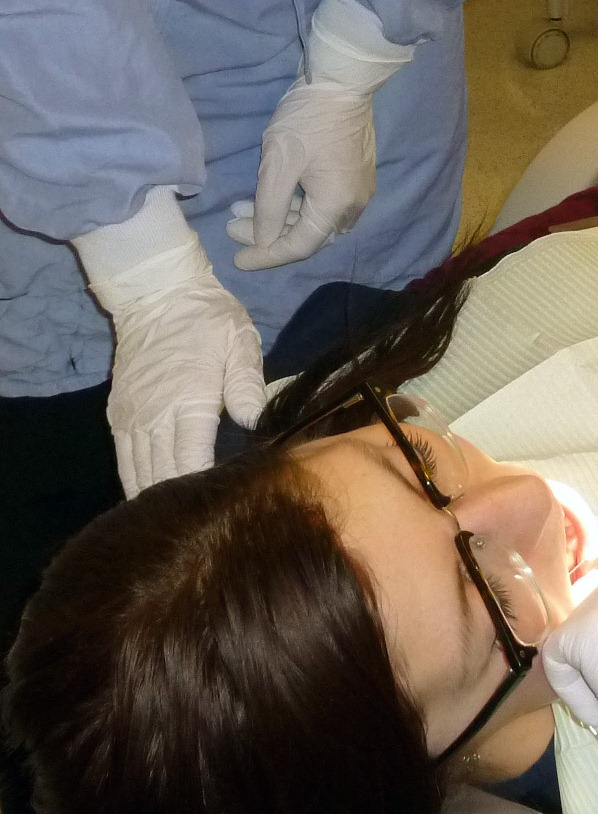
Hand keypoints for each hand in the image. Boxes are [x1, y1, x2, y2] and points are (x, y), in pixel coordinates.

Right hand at [73, 205, 263, 497]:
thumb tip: (255, 422)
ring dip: (155, 499)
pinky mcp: (118, 416)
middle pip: (161, 476)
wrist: (156, 295)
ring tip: (179, 525)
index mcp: (188, 401)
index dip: (204, 490)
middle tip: (205, 526)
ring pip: (136, 474)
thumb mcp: (240, 343)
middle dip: (180, 504)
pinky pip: (124, 461)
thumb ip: (247, 385)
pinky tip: (152, 501)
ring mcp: (131, 419)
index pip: (191, 461)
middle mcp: (153, 417)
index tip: (223, 509)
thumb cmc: (207, 319)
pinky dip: (136, 483)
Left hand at [231, 80, 375, 269]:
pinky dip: (296, 205)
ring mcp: (357, 189)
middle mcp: (353, 205)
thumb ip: (268, 209)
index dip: (266, 255)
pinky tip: (271, 195)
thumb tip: (262, 242)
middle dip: (269, 236)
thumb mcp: (278, 164)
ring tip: (243, 208)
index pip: (299, 245)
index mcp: (336, 205)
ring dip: (280, 218)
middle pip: (310, 235)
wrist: (342, 83)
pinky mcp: (354, 175)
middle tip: (232, 228)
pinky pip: (324, 203)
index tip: (236, 259)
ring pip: (316, 218)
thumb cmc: (307, 121)